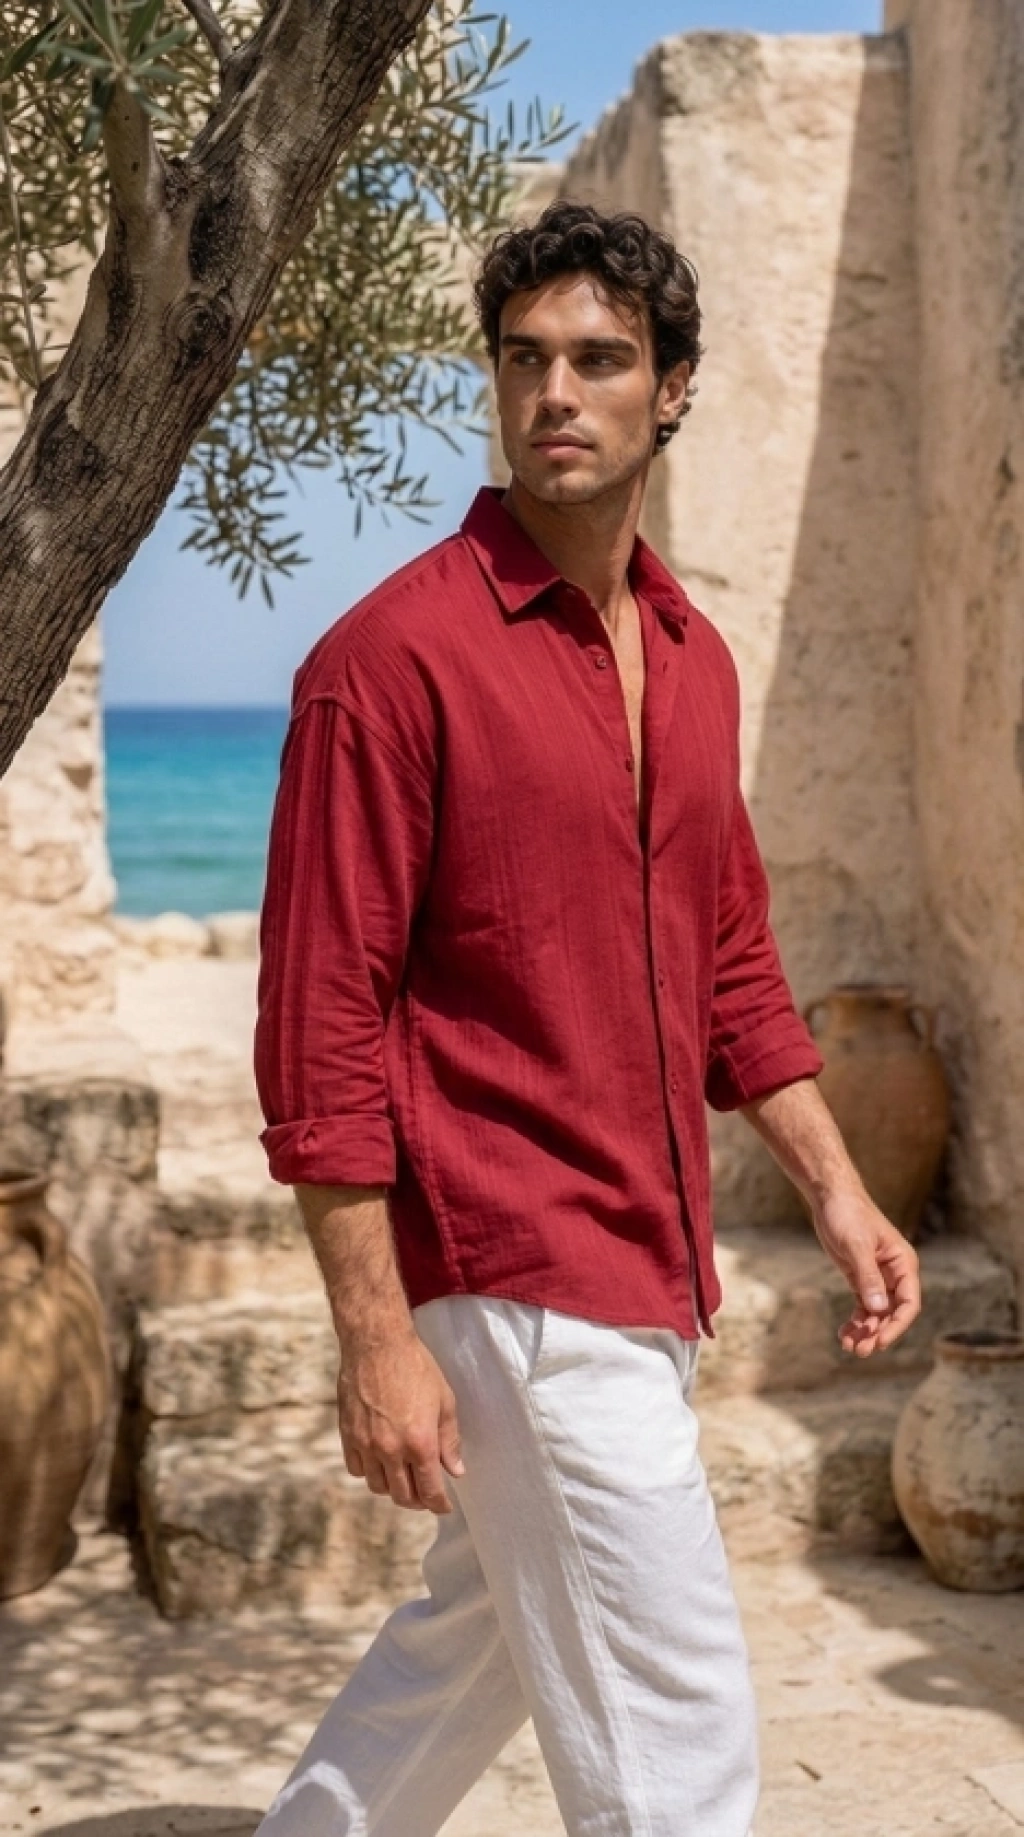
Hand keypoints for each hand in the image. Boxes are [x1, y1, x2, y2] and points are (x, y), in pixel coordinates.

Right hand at [337, 1328, 464, 1512]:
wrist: (377, 1345)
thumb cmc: (416, 1368)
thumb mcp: (444, 1401)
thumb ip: (449, 1440)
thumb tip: (455, 1470)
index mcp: (420, 1443)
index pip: (429, 1491)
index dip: (439, 1505)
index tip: (444, 1507)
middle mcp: (391, 1450)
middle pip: (402, 1496)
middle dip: (417, 1501)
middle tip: (425, 1495)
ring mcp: (366, 1444)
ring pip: (378, 1486)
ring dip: (392, 1487)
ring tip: (403, 1477)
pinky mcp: (348, 1435)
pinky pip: (356, 1468)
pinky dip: (368, 1471)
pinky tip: (379, 1461)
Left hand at [811, 1186, 921, 1356]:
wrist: (831, 1198)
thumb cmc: (848, 1215)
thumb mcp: (856, 1245)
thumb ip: (868, 1276)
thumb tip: (878, 1308)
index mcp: (903, 1264)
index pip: (909, 1303)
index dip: (897, 1325)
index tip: (880, 1342)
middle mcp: (895, 1274)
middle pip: (893, 1313)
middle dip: (878, 1333)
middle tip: (860, 1351)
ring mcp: (878, 1278)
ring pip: (877, 1314)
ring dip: (865, 1331)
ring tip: (849, 1347)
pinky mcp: (861, 1279)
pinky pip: (863, 1307)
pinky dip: (856, 1321)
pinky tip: (844, 1334)